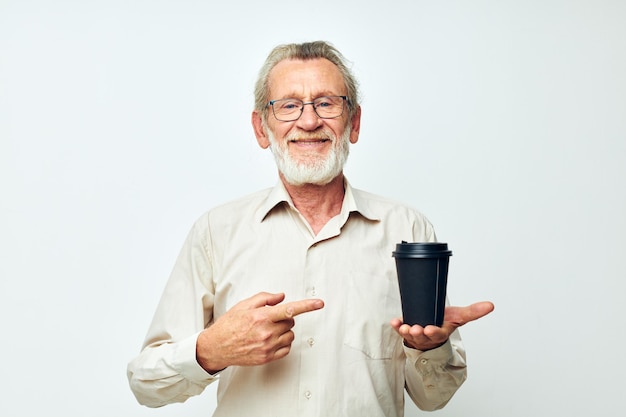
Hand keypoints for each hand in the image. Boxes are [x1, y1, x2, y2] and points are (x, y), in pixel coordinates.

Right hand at [196, 292, 323, 372]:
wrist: (217, 347)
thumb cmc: (229, 325)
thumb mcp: (244, 305)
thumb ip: (264, 298)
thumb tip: (281, 297)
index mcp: (262, 317)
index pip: (290, 309)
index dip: (307, 305)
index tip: (319, 303)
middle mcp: (267, 332)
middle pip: (290, 321)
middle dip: (284, 317)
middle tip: (269, 318)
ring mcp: (268, 347)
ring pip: (290, 335)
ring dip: (284, 331)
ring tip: (268, 330)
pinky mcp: (267, 358)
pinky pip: (286, 349)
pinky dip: (282, 343)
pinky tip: (270, 340)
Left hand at [390, 301, 493, 350]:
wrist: (432, 328)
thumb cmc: (444, 322)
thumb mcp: (458, 317)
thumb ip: (473, 312)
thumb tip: (491, 305)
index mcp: (440, 332)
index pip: (437, 334)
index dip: (433, 332)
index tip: (430, 329)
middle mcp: (427, 336)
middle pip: (422, 336)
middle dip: (418, 333)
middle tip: (416, 329)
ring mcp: (415, 335)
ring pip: (410, 335)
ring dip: (406, 331)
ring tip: (405, 327)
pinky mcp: (405, 330)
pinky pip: (399, 329)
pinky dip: (396, 326)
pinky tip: (394, 321)